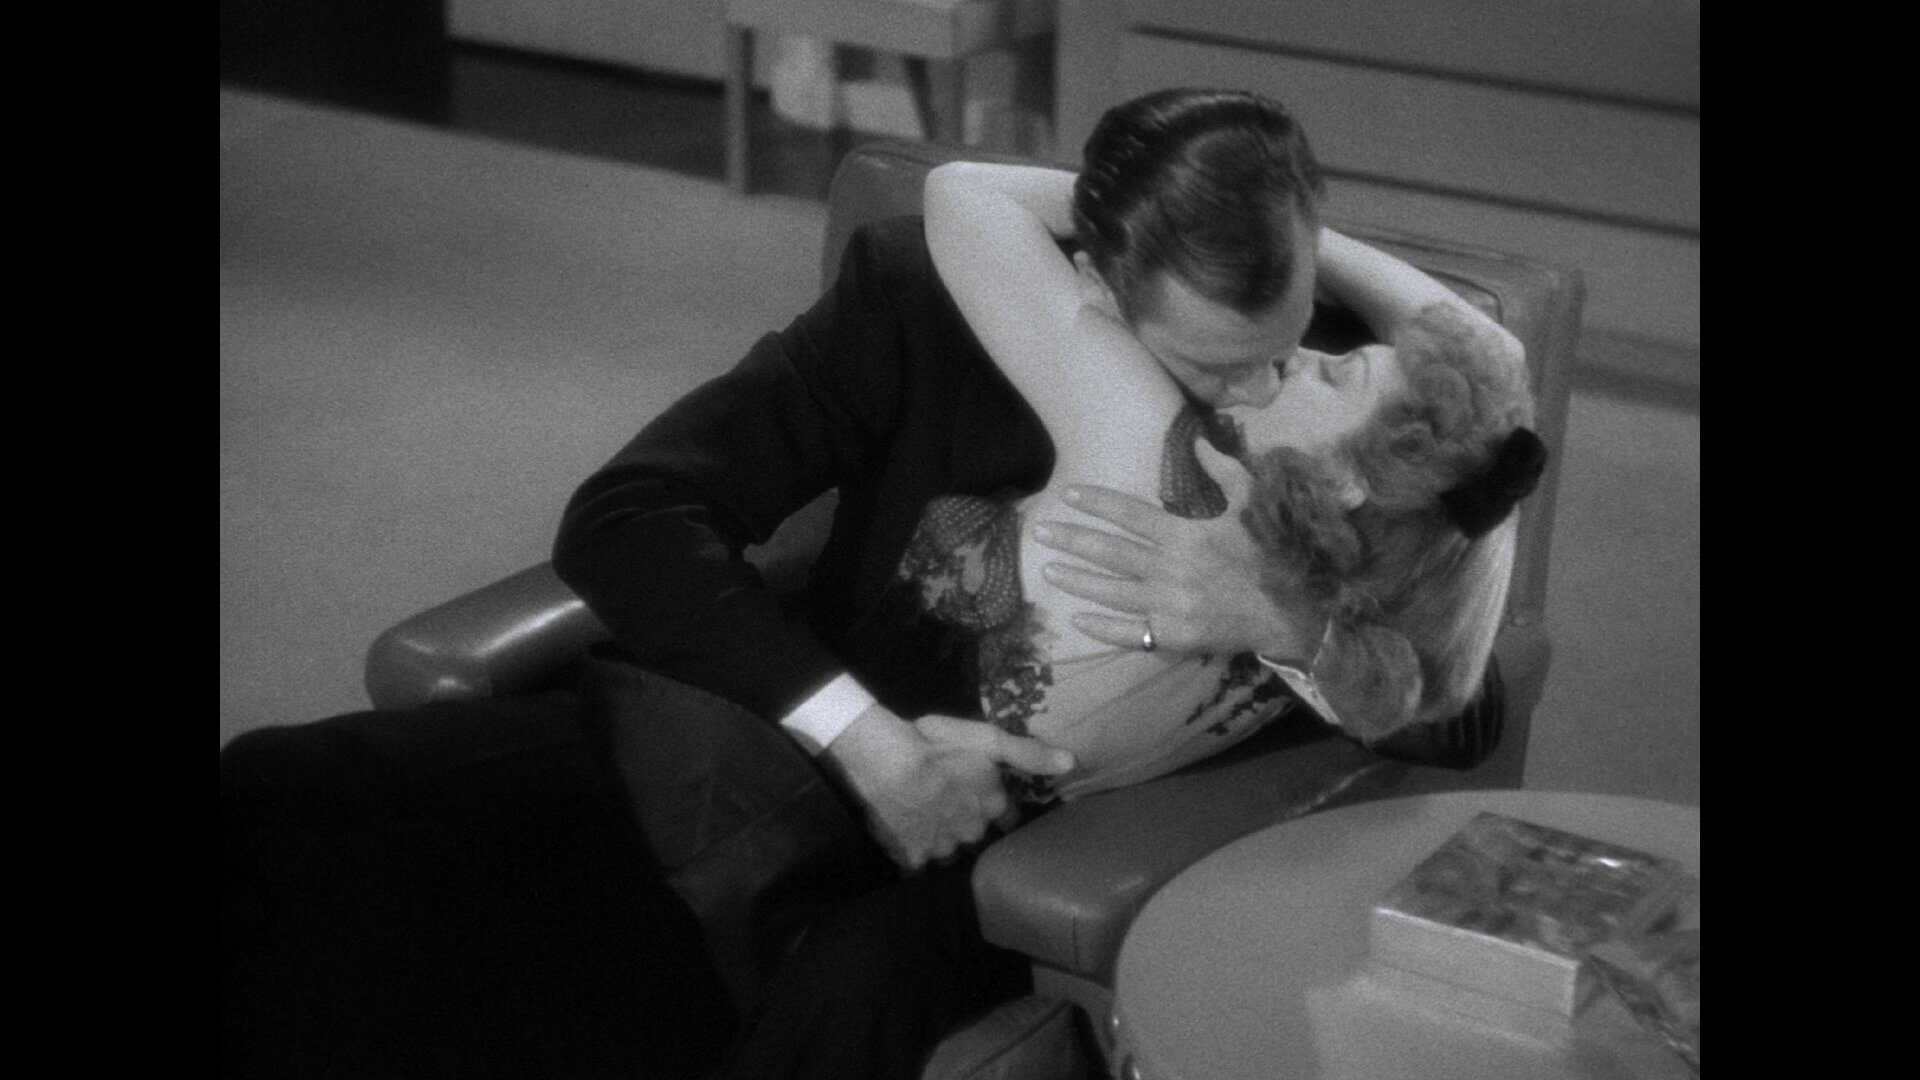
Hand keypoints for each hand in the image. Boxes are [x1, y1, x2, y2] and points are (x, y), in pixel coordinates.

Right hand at [822, 706, 1074, 870]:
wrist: (884, 760)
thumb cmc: (936, 744)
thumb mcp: (987, 739)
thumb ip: (1028, 753)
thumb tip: (1071, 763)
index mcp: (993, 806)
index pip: (1008, 818)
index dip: (999, 810)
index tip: (989, 803)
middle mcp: (972, 833)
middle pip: (978, 838)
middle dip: (970, 828)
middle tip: (953, 810)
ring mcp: (941, 848)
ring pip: (949, 853)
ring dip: (943, 842)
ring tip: (930, 824)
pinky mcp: (911, 857)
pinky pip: (917, 864)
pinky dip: (914, 854)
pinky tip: (906, 839)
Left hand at [1031, 447, 1317, 657]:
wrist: (1292, 612)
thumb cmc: (1271, 554)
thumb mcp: (1253, 504)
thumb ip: (1224, 472)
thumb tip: (1199, 443)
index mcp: (1186, 535)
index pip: (1130, 514)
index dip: (1096, 503)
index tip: (1068, 495)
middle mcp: (1170, 569)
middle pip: (1110, 552)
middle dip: (1071, 539)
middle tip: (1039, 530)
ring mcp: (1169, 605)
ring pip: (1111, 591)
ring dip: (1077, 580)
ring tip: (1047, 570)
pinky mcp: (1173, 636)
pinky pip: (1130, 633)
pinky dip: (1102, 628)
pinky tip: (1077, 620)